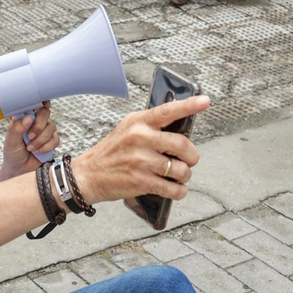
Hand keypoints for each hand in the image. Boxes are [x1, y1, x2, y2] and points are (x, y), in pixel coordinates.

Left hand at [0, 102, 59, 178]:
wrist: (19, 168)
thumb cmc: (13, 152)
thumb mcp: (10, 140)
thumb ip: (17, 128)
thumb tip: (29, 118)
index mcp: (25, 117)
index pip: (35, 104)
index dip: (41, 101)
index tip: (43, 104)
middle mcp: (36, 122)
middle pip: (46, 113)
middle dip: (39, 126)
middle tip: (29, 136)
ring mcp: (45, 131)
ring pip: (52, 127)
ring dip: (40, 140)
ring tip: (30, 148)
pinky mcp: (51, 142)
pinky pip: (55, 140)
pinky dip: (46, 147)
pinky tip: (37, 151)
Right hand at [73, 97, 210, 203]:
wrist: (87, 175)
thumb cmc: (110, 153)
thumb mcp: (127, 130)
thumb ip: (151, 127)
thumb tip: (180, 130)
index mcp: (138, 122)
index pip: (168, 110)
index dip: (189, 105)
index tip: (204, 101)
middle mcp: (140, 138)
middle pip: (182, 144)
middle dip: (192, 156)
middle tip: (190, 160)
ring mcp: (141, 161)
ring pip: (181, 169)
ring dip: (185, 176)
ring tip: (178, 176)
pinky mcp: (141, 181)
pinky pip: (172, 188)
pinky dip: (179, 191)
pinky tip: (175, 189)